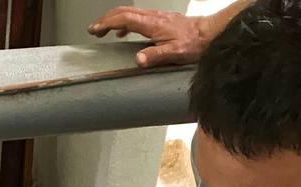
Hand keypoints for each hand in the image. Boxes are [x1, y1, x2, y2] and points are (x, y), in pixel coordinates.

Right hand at [89, 6, 210, 67]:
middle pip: (123, 12)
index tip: (95, 29)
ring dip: (113, 19)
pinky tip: (122, 31)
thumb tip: (138, 60)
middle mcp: (152, 17)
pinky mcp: (158, 19)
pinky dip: (124, 22)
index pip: (124, 19)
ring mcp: (155, 17)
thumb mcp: (174, 53)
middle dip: (105, 19)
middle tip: (93, 29)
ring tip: (103, 30)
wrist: (207, 33)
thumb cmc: (193, 43)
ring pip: (129, 13)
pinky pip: (137, 17)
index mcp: (152, 24)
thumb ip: (155, 56)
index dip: (107, 23)